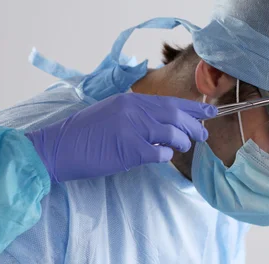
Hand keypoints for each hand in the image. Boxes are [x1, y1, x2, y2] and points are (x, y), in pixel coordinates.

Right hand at [25, 93, 216, 181]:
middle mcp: (133, 111)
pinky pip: (159, 152)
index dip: (193, 108)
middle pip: (176, 115)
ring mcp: (132, 129)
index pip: (170, 102)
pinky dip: (165, 154)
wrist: (59, 147)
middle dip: (194, 125)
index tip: (210, 112)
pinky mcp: (129, 149)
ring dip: (183, 141)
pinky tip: (162, 155)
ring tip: (183, 146)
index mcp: (130, 101)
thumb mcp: (112, 114)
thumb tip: (165, 123)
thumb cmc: (85, 135)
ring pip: (172, 133)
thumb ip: (137, 115)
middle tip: (203, 134)